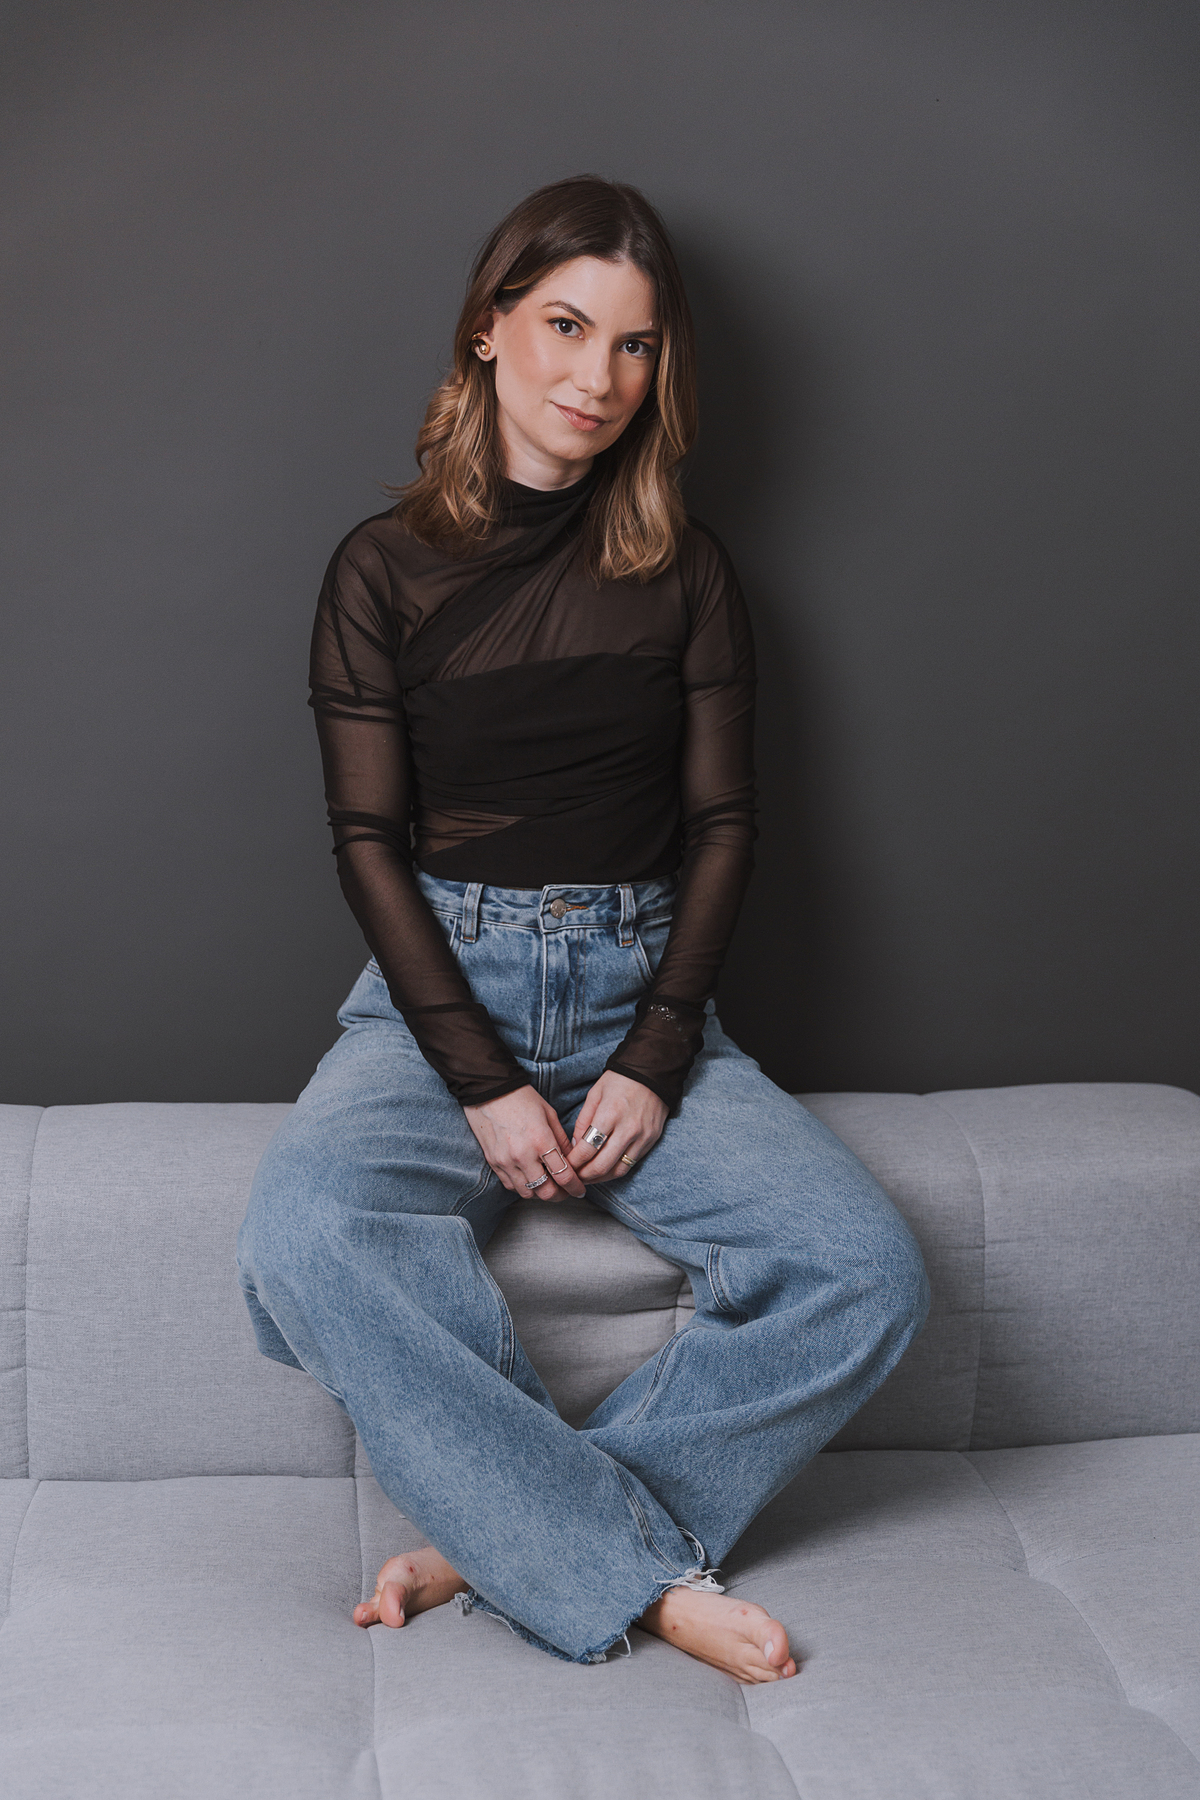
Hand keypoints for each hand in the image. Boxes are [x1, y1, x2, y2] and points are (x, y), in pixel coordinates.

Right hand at [462, 1085, 585, 1202]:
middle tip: (565, 1191)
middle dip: (559, 1195)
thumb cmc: (521, 1098)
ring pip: (527, 1193)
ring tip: (547, 1183)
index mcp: (541, 1140)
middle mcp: (523, 1155)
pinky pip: (510, 1185)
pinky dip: (522, 1185)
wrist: (488, 1090)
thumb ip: (562, 1140)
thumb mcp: (549, 1114)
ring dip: (540, 1192)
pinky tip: (529, 1176)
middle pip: (546, 1192)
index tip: (580, 1190)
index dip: (575, 1187)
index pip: (563, 1176)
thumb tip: (572, 1160)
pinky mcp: (493, 1162)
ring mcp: (506, 1161)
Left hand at [566, 1071, 667, 1182]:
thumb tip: (576, 1146)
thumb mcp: (595, 1094)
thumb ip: (583, 1120)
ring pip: (618, 1170)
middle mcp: (627, 1129)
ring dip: (600, 1178)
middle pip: (602, 1166)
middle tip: (574, 1177)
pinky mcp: (651, 1140)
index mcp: (610, 1114)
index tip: (565, 1165)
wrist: (653, 1072)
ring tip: (587, 1177)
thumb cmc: (620, 1080)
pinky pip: (631, 1164)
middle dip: (584, 1176)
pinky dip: (615, 1171)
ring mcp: (642, 1137)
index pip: (587, 1149)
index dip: (573, 1162)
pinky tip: (605, 1170)